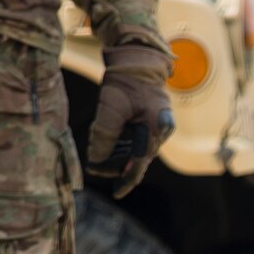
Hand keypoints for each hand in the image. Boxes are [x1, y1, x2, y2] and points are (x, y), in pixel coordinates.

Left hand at [87, 45, 173, 195]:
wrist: (136, 60)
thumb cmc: (126, 81)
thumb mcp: (111, 109)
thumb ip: (104, 135)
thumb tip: (96, 159)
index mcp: (156, 129)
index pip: (141, 162)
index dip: (127, 180)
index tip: (116, 193)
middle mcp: (159, 132)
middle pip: (137, 159)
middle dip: (115, 166)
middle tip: (95, 167)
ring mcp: (155, 127)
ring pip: (134, 151)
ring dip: (115, 155)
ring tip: (97, 155)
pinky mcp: (147, 122)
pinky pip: (133, 140)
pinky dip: (119, 143)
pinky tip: (105, 142)